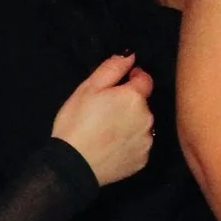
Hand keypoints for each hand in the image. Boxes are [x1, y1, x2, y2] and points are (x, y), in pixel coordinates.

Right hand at [51, 51, 153, 187]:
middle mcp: (147, 118)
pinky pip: (139, 145)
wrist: (73, 164)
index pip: (145, 79)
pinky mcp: (142, 160)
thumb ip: (112, 68)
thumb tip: (130, 55)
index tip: (116, 86)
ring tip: (107, 130)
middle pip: (143, 103)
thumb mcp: (88, 88)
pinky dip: (129, 143)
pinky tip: (111, 145)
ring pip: (142, 125)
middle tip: (105, 111)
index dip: (131, 79)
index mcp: (134, 97)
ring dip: (131, 123)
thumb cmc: (76, 123)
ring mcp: (146, 141)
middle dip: (129, 103)